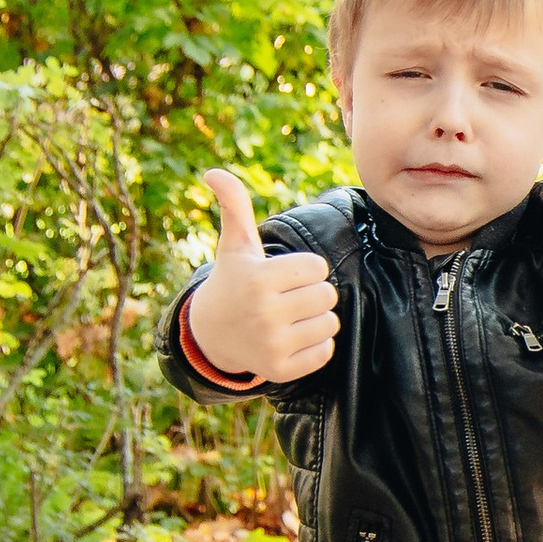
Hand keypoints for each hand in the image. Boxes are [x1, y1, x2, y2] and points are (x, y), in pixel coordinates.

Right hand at [185, 169, 337, 380]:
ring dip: (316, 319)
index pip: (318, 268)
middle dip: (313, 293)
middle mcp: (265, 313)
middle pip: (328, 295)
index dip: (305, 269)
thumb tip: (214, 171)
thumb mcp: (235, 246)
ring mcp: (273, 344)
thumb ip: (235, 206)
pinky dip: (315, 345)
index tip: (283, 276)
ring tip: (289, 318)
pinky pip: (326, 351)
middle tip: (289, 297)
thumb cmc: (233, 282)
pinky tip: (290, 339)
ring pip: (330, 323)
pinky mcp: (282, 370)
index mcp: (259, 280)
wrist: (212, 335)